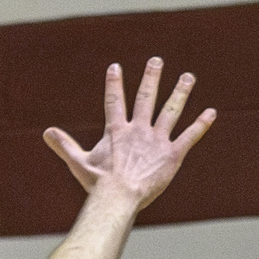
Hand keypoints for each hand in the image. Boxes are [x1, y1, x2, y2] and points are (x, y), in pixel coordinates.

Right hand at [44, 57, 214, 209]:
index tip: (115, 67)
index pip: (114, 101)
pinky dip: (201, 124)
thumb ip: (65, 145)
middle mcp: (138, 130)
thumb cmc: (98, 184)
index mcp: (117, 131)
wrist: (119, 197)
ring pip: (171, 111)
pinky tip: (211, 113)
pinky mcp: (172, 155)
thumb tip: (47, 132)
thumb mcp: (79, 163)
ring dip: (180, 92)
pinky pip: (189, 136)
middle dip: (152, 78)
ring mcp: (157, 140)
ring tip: (188, 77)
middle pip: (146, 98)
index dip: (114, 84)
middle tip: (157, 61)